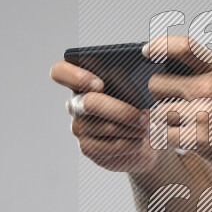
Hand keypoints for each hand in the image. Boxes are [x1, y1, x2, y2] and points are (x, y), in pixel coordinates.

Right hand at [49, 58, 157, 174]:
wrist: (151, 133)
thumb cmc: (146, 99)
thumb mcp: (144, 79)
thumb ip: (135, 66)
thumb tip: (138, 64)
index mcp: (84, 77)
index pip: (60, 71)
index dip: (74, 76)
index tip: (100, 84)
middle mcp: (76, 101)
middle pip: (89, 103)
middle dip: (121, 110)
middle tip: (145, 115)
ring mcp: (79, 126)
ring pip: (106, 126)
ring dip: (134, 127)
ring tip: (149, 126)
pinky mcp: (88, 147)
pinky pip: (111, 145)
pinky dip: (132, 142)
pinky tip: (140, 139)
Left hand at [144, 34, 211, 185]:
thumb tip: (176, 57)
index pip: (182, 45)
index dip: (159, 45)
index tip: (148, 52)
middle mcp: (210, 88)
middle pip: (157, 83)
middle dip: (161, 95)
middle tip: (175, 104)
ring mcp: (203, 114)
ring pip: (158, 112)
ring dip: (166, 121)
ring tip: (185, 125)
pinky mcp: (199, 141)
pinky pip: (164, 135)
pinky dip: (171, 139)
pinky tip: (187, 139)